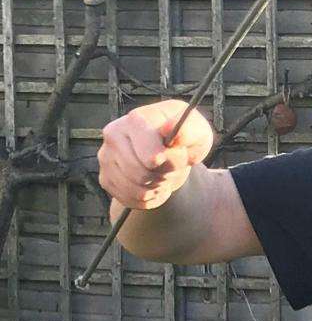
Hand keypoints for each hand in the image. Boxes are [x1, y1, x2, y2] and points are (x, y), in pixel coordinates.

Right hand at [97, 100, 213, 209]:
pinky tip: (153, 185)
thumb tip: (169, 129)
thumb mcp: (197, 131)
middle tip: (172, 168)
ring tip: (163, 175)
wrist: (170, 152)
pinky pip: (129, 200)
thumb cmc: (184, 139)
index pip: (149, 154)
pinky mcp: (105, 178)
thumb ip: (189, 130)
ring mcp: (106, 157)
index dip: (165, 162)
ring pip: (136, 190)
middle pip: (141, 173)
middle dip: (164, 176)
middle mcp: (114, 135)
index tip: (175, 158)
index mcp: (136, 119)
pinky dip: (148, 199)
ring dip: (157, 188)